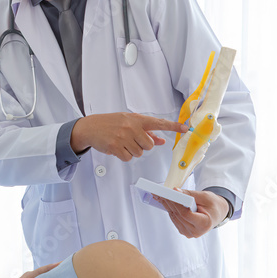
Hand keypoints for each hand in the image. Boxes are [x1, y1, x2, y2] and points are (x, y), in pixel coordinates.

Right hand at [71, 113, 187, 160]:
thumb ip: (146, 132)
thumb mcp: (129, 123)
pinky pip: (129, 158)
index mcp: (136, 119)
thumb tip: (161, 140)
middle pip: (150, 145)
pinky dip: (124, 156)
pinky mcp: (116, 147)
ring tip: (122, 143)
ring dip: (133, 151)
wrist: (90, 127)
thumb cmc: (111, 124)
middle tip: (131, 140)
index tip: (186, 128)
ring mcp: (123, 137)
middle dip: (143, 145)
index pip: (159, 123)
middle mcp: (131, 127)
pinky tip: (117, 148)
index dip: (174, 126)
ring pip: (140, 153)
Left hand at [154, 189, 228, 238]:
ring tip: (161, 196)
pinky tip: (166, 202)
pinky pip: (175, 219)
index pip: (186, 214)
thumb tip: (175, 192)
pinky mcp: (184, 231)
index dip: (177, 204)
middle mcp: (196, 231)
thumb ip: (189, 195)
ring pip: (174, 217)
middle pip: (178, 216)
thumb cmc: (214, 205)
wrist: (217, 213)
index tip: (169, 194)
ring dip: (167, 206)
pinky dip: (170, 210)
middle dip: (169, 202)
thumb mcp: (204, 196)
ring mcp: (189, 233)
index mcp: (204, 224)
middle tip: (161, 192)